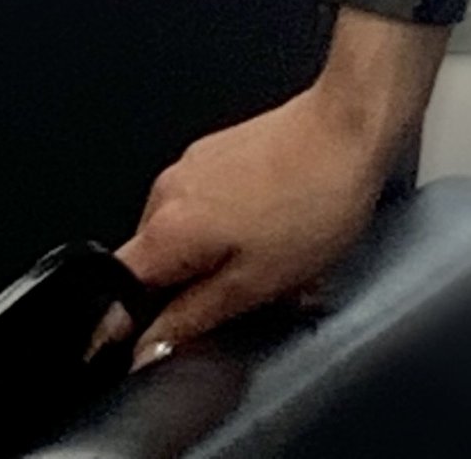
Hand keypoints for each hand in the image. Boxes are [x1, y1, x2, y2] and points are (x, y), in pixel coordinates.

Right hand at [97, 84, 402, 372]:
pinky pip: (209, 201)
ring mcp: (195, 163)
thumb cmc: (314, 201)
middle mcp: (167, 191)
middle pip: (154, 263)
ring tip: (269, 258)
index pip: (117, 295)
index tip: (157, 338)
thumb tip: (148, 349)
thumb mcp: (254, 283)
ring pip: (186, 232)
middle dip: (187, 288)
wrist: (353, 122)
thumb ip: (191, 320)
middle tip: (238, 298)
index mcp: (164, 230)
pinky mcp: (223, 148)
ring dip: (215, 255)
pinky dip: (231, 223)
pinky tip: (276, 226)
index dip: (131, 325)